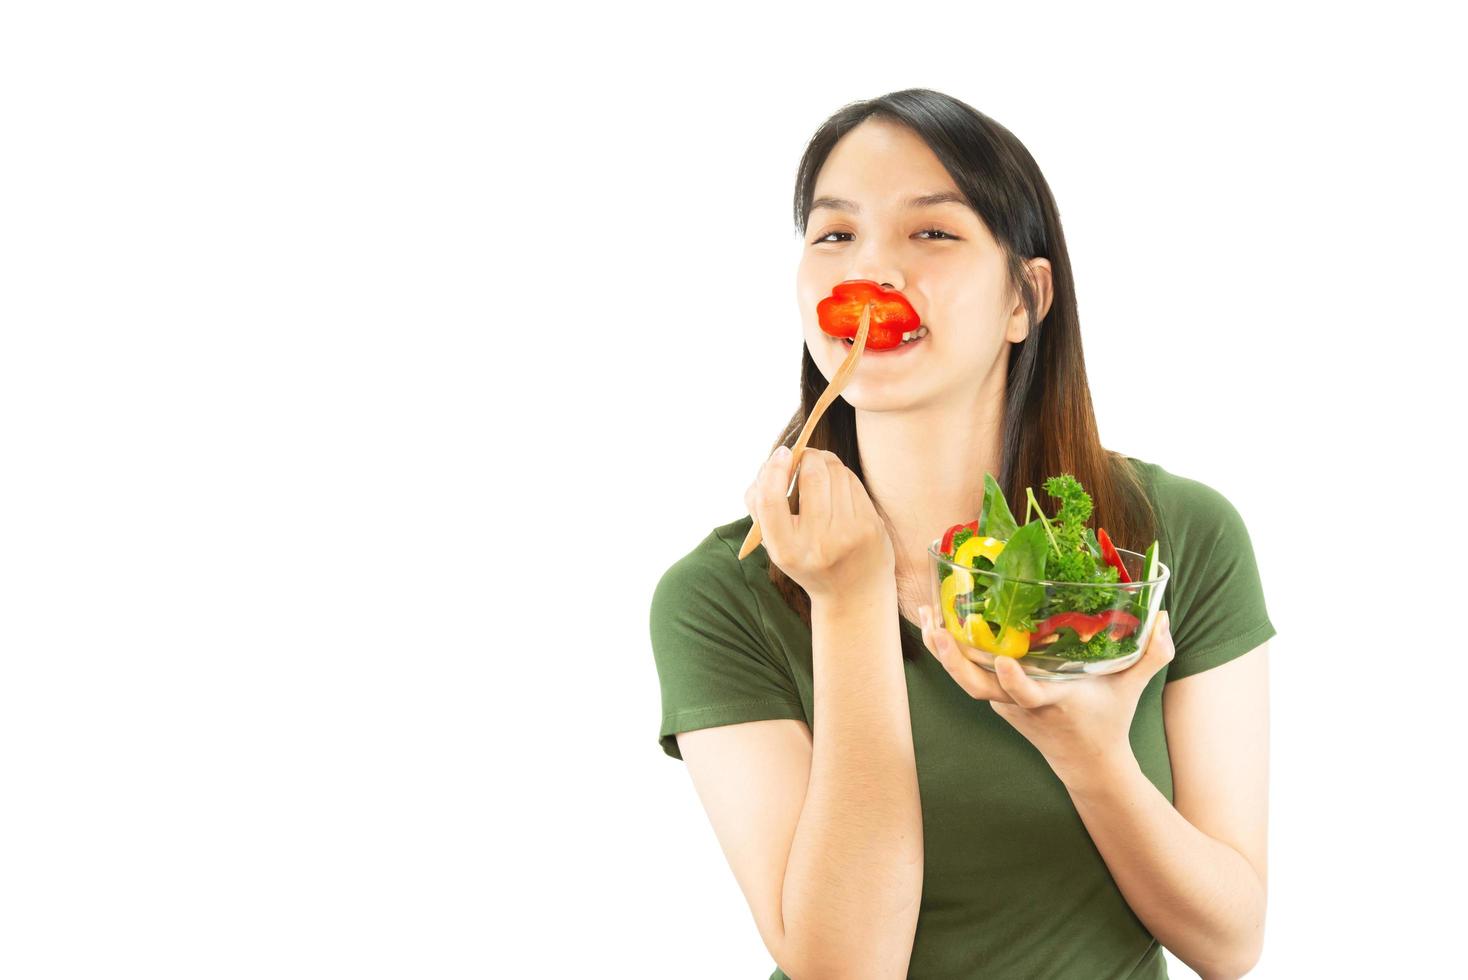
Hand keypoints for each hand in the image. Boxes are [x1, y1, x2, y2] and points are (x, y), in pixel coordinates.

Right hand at [745, 446, 894, 601]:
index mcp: (786, 551)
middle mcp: (818, 544)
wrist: (853, 594)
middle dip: (806, 456)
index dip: (773, 470)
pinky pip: (853, 481)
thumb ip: (761, 507)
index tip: (782, 453)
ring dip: (824, 461)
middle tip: (803, 456)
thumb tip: (770, 464)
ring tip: (819, 471)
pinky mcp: (871, 526)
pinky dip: (841, 474)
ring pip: (835, 472)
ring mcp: (848, 534)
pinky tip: (836, 486)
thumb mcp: (776, 544)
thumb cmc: (807, 561)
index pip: (770, 500)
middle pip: (811, 475)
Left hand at [917, 606, 1175, 782]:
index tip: (1004, 664)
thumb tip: (1166, 617)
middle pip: (979, 688)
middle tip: (938, 630)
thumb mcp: (1133, 688)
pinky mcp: (996, 701)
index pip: (1028, 695)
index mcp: (1053, 701)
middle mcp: (1022, 705)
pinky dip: (949, 652)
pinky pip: (966, 675)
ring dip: (943, 652)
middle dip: (955, 662)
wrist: (1086, 765)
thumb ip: (1152, 654)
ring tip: (928, 617)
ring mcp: (1004, 705)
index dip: (1013, 683)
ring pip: (965, 681)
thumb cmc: (1109, 720)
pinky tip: (935, 621)